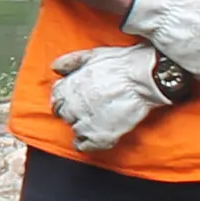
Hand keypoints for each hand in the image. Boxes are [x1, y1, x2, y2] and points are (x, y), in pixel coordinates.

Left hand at [49, 43, 174, 152]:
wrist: (144, 79)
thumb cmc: (121, 64)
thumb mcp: (91, 55)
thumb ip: (70, 62)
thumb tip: (55, 67)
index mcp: (69, 87)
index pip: (56, 97)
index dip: (64, 98)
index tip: (71, 99)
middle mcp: (73, 107)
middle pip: (64, 114)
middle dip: (72, 112)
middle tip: (86, 109)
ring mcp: (85, 123)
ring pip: (75, 129)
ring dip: (82, 126)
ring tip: (95, 121)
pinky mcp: (100, 137)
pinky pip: (84, 145)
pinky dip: (87, 143)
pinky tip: (94, 137)